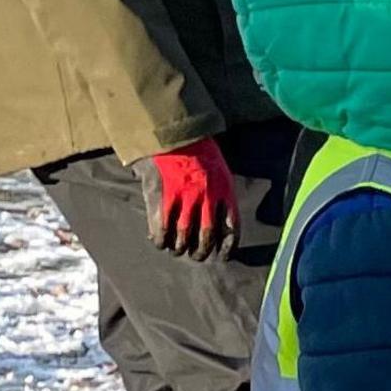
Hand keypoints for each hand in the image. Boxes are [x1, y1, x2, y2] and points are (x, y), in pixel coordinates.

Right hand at [145, 138, 239, 259]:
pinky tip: (159, 242)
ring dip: (179, 248)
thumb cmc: (197, 152)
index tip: (223, 257)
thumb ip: (222, 195)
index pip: (232, 228)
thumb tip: (221, 220)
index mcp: (225, 191)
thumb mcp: (220, 171)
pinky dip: (160, 240)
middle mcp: (207, 197)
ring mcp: (183, 198)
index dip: (228, 247)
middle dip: (201, 252)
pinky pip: (161, 228)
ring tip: (176, 250)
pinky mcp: (161, 197)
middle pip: (207, 237)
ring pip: (183, 236)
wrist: (171, 133)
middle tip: (196, 256)